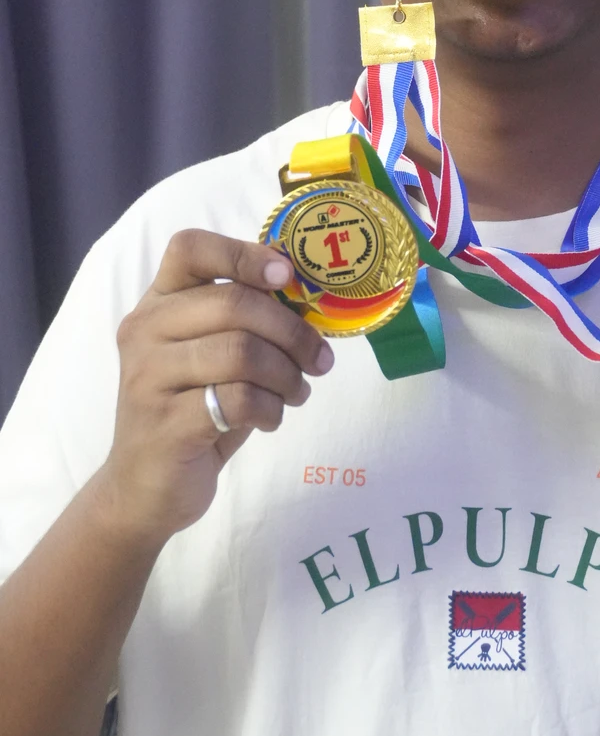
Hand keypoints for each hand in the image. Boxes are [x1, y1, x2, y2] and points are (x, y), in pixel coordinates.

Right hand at [96, 231, 329, 547]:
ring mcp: (148, 377)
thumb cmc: (194, 408)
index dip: (245, 255)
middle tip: (318, 359)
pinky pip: (239, 400)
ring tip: (296, 392)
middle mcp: (145, 331)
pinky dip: (271, 408)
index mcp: (158, 302)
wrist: (145, 486)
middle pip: (234, 304)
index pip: (190, 248)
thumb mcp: (214, 353)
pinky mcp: (165, 424)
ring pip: (242, 353)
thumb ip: (245, 320)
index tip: (287, 277)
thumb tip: (309, 292)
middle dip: (292, 332)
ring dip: (287, 375)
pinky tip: (271, 418)